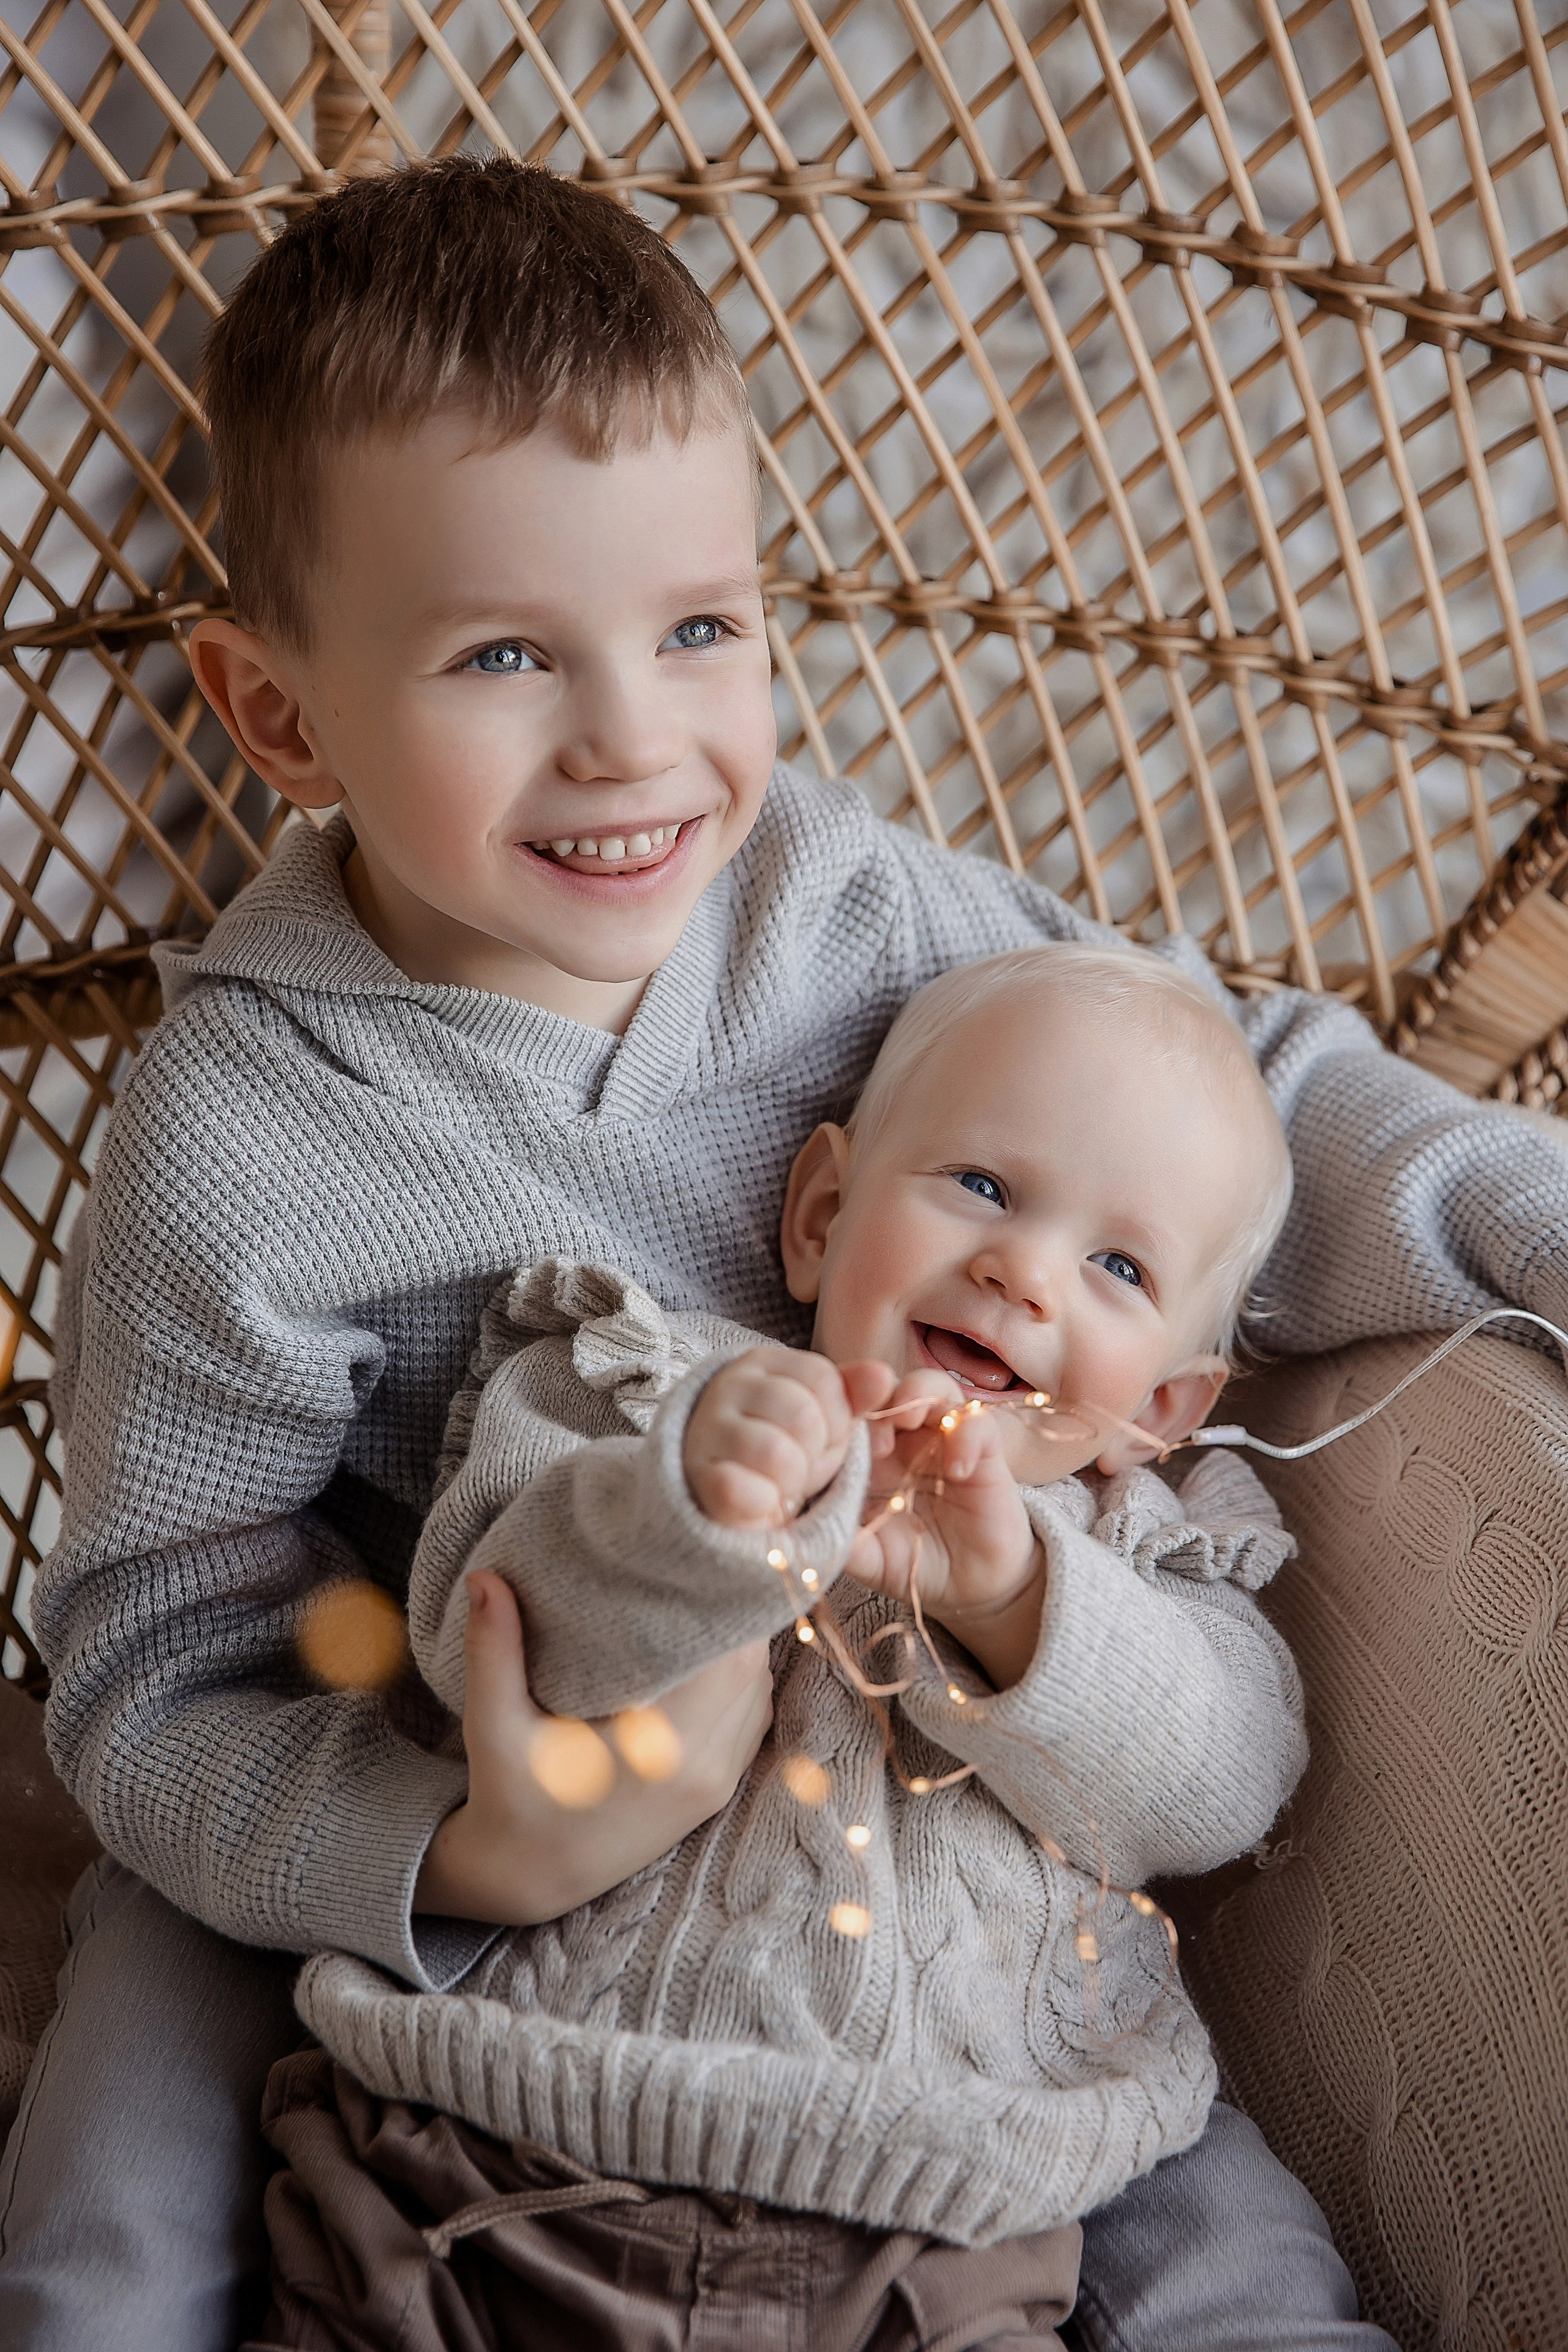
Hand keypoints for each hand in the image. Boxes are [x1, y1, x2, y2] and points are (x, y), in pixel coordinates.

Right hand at [413, 1572, 772, 1924]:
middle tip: (704, 1563)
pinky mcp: (715, 1792)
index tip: (702, 1557)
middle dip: (735, 1615)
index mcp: (658, 1750)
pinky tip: (710, 1651)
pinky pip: (752, 1720)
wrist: (526, 1878)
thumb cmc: (507, 1799)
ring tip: (707, 1598)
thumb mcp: (492, 1726)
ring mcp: (715, 1784)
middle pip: (753, 1668)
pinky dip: (742, 1682)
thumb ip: (493, 1649)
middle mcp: (702, 1769)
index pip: (728, 1659)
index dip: (725, 1605)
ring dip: (741, 1646)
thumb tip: (485, 1575)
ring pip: (760, 1692)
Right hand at [684, 1346, 894, 1527]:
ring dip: (789, 1481)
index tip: (819, 1437)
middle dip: (813, 1452)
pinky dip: (763, 1504)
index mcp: (762, 1363)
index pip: (823, 1379)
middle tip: (795, 1464)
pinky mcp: (698, 1477)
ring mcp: (706, 1430)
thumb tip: (884, 1375)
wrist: (730, 1500)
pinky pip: (745, 1491)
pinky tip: (758, 1501)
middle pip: (802, 1414)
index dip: (835, 1418)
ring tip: (776, 1482)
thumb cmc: (784, 1451)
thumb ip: (853, 1395)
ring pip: (776, 1454)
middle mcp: (728, 1386)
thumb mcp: (825, 1420)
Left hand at [846, 1375, 1045, 1690]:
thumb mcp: (870, 1559)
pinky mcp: (984, 1452)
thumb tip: (803, 1538)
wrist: (970, 1586)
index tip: (830, 1430)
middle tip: (871, 1435)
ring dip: (916, 1395)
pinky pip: (976, 1424)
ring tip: (909, 1422)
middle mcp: (904, 1439)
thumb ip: (843, 1544)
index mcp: (866, 1456)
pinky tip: (956, 1469)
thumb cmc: (913, 1562)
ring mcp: (944, 1440)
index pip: (847, 1411)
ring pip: (932, 1388)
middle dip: (873, 1397)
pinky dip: (965, 1435)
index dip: (837, 1407)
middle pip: (885, 1387)